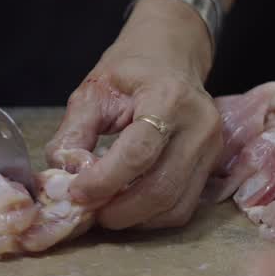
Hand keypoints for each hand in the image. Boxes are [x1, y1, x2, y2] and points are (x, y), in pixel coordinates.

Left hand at [47, 0, 222, 229]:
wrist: (171, 56)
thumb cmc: (131, 71)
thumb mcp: (94, 90)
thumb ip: (74, 132)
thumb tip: (62, 175)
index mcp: (168, 98)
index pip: (138, 153)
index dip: (104, 181)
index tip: (76, 192)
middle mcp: (199, 125)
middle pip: (160, 188)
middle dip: (119, 210)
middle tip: (89, 211)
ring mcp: (212, 147)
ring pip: (174, 206)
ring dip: (135, 218)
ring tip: (106, 209)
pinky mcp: (212, 166)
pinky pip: (183, 207)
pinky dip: (152, 216)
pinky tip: (130, 205)